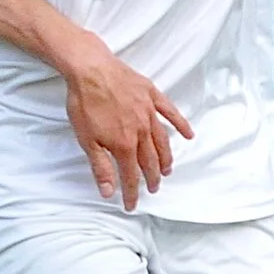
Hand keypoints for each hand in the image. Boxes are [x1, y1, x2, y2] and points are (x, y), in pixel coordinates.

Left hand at [56, 32, 192, 211]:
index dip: (132, 192)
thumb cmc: (84, 102)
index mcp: (124, 144)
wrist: (89, 68)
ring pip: (162, 141)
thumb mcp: (86, 140)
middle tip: (154, 188)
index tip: (131, 205)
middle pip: (150, 160)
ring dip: (166, 158)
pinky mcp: (150, 95)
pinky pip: (169, 112)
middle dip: (152, 178)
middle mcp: (141, 131)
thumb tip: (108, 192)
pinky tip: (188, 133)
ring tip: (167, 170)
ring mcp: (148, 112)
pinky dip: (180, 124)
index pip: (131, 175)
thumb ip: (101, 167)